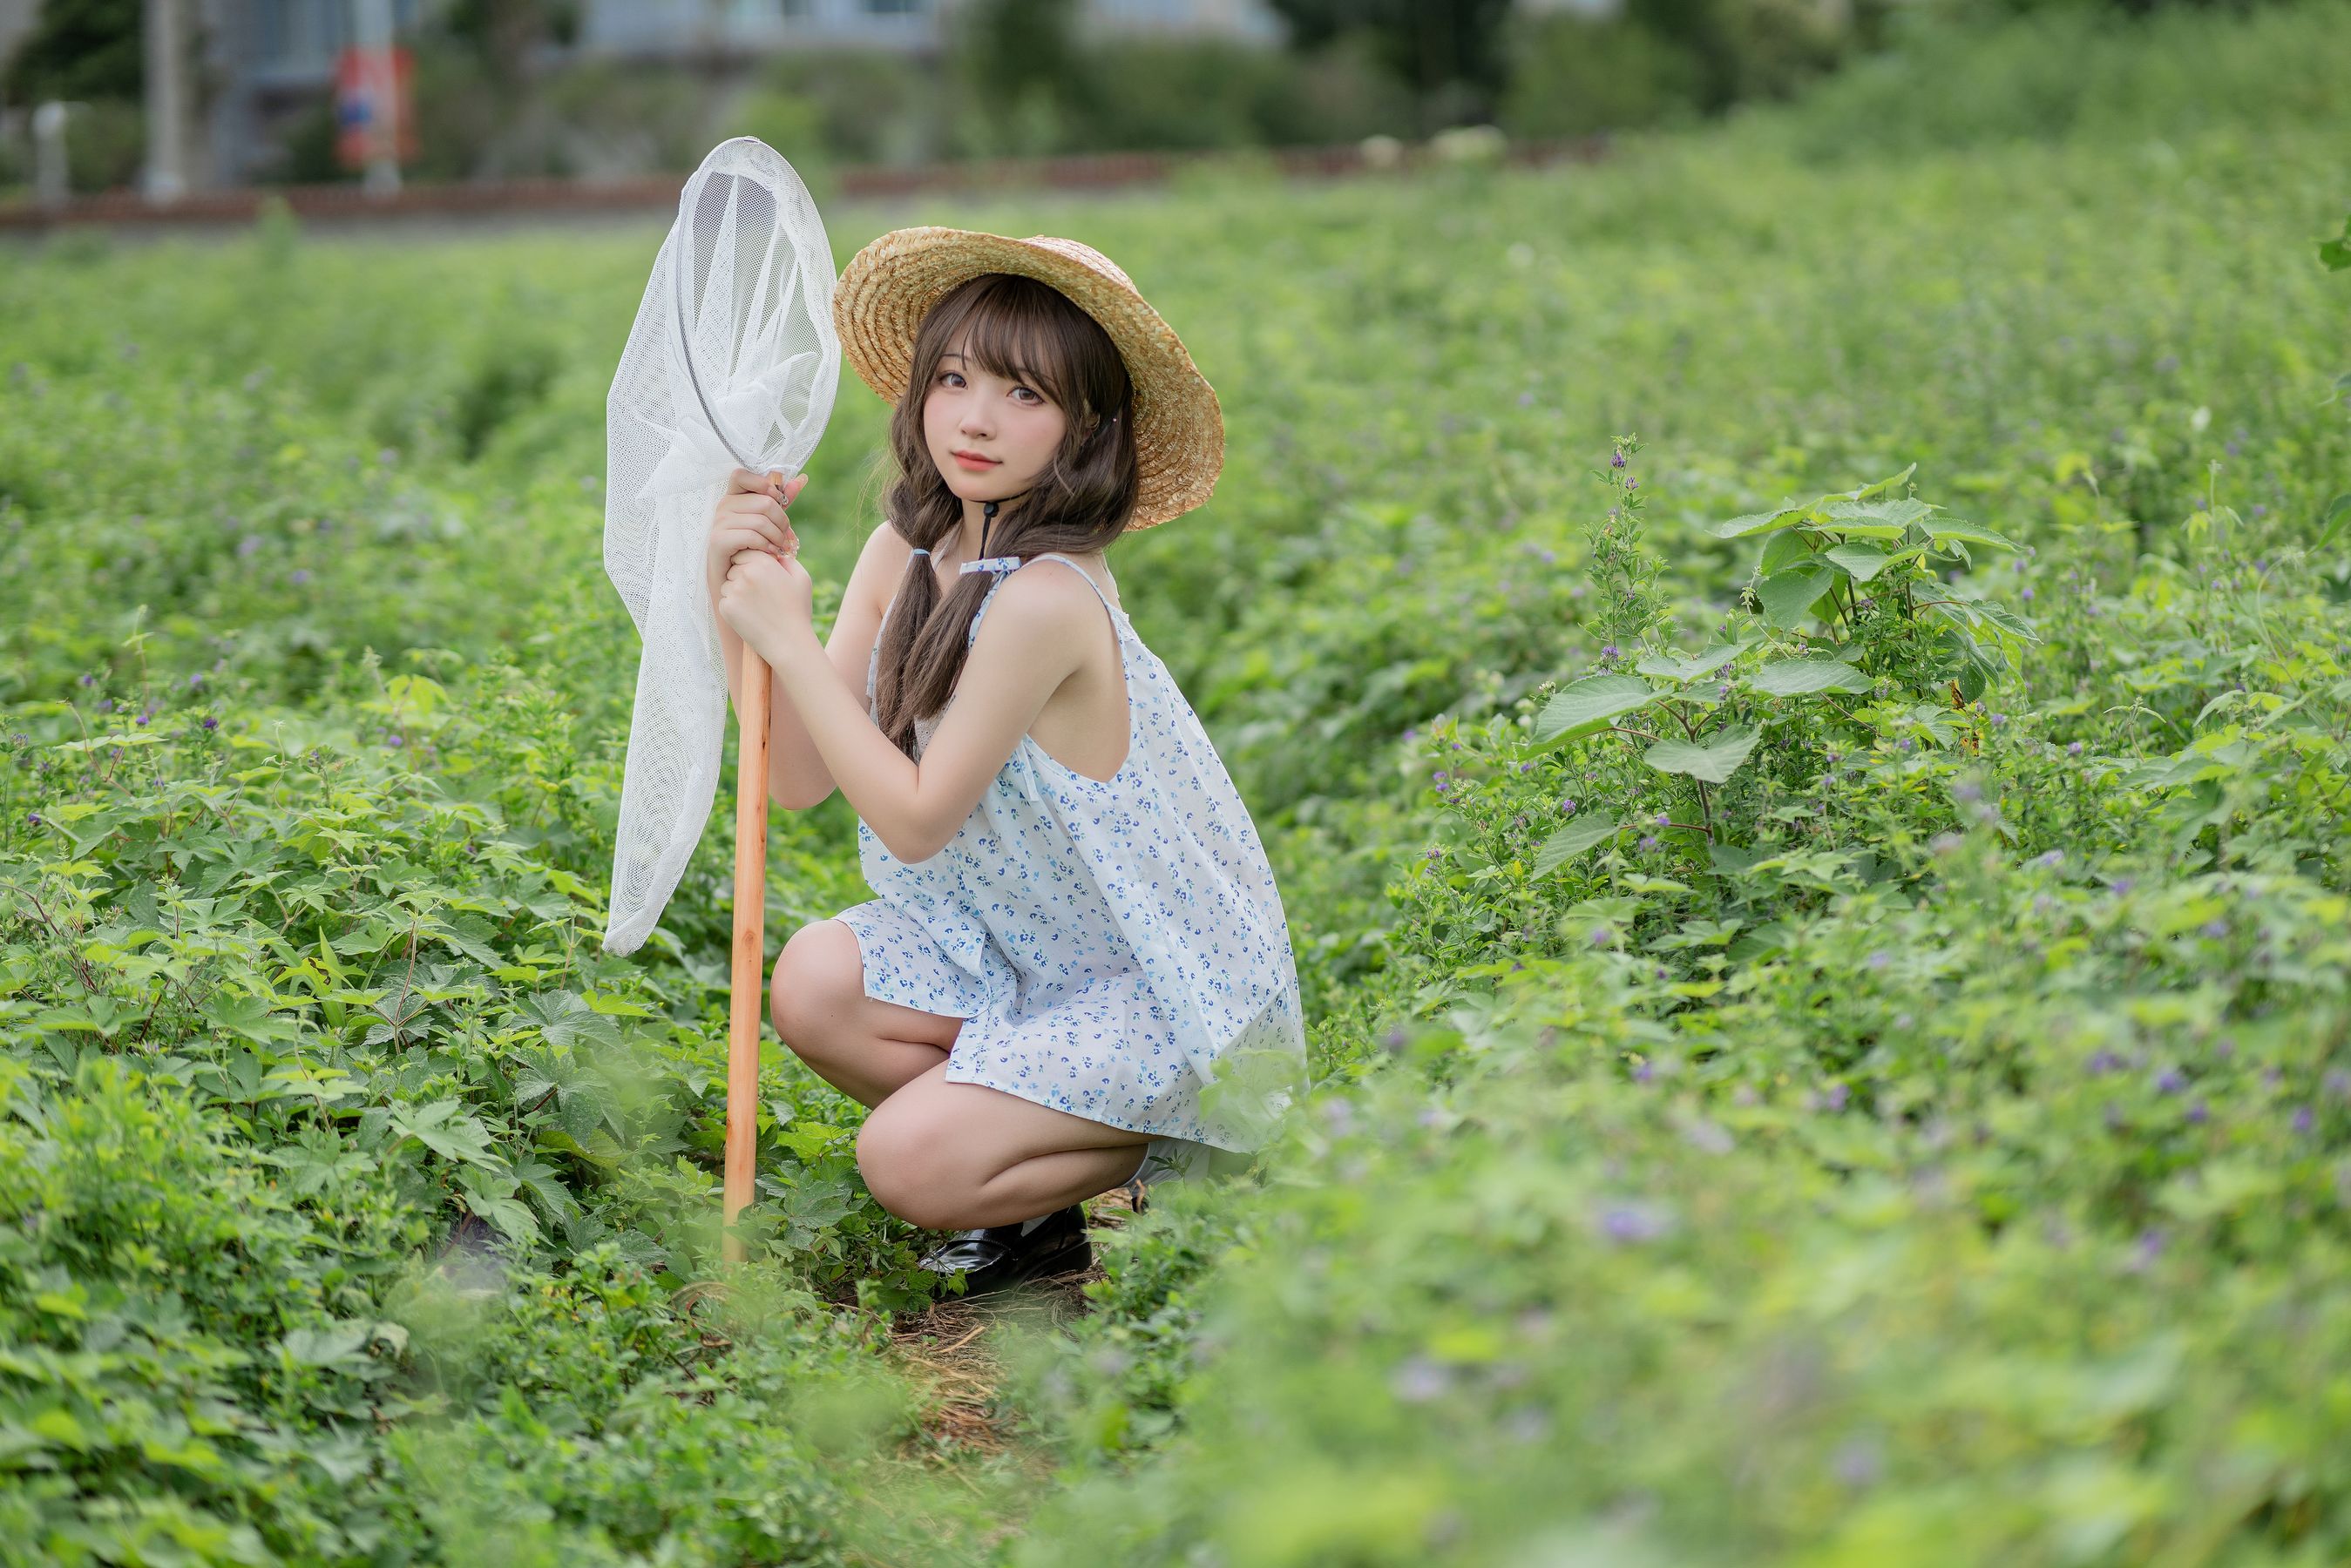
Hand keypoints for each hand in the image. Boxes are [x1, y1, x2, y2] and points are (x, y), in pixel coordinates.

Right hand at [707, 467, 806, 617]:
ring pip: (761, 520)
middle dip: (782, 522)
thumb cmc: (753, 550)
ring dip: (778, 537)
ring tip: (781, 549)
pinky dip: (766, 546)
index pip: (742, 475)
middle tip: (787, 539)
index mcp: (734, 497)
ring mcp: (718, 523)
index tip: (778, 502)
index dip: (764, 485)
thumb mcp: (770, 522)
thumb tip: (802, 479)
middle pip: (763, 502)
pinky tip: (771, 555)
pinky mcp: (718, 541)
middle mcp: (723, 507)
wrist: (736, 583)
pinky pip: (751, 536)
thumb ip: (781, 500)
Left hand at [717, 544, 813, 654]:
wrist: (789, 643)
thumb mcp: (802, 579)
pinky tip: (750, 616)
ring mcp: (734, 591)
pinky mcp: (726, 608)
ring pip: (727, 584)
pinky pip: (725, 600)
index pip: (745, 552)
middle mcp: (746, 574)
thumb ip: (788, 560)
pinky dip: (734, 607)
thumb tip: (774, 552)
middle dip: (742, 576)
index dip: (751, 564)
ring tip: (756, 606)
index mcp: (764, 563)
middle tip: (759, 594)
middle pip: (733, 567)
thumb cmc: (797, 611)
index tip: (761, 578)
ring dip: (736, 591)